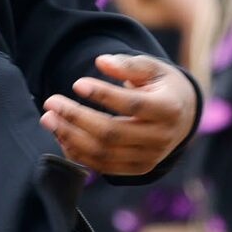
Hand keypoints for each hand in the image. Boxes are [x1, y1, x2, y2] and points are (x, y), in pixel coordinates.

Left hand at [43, 54, 196, 176]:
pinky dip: (78, 153)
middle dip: (76, 118)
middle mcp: (161, 138)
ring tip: (48, 118)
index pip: (132, 105)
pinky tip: (61, 135)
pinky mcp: (138, 169)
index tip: (77, 83)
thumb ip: (128, 65)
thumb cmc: (162, 86)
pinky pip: (103, 166)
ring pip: (104, 153)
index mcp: (169, 109)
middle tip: (50, 102)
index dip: (102, 95)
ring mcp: (150, 158)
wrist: (183, 116)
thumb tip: (101, 61)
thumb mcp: (153, 69)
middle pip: (112, 133)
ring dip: (70, 137)